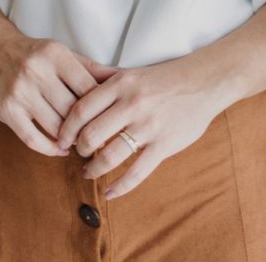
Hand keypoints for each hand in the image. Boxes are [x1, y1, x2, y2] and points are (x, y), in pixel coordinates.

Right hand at [0, 27, 120, 156]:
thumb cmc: (36, 54)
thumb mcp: (64, 53)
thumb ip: (91, 68)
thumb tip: (123, 77)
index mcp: (56, 55)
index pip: (86, 87)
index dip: (101, 107)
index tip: (111, 120)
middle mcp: (37, 72)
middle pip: (72, 110)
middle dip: (87, 128)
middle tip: (100, 139)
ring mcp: (20, 92)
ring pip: (54, 127)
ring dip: (70, 140)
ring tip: (81, 144)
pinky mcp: (6, 111)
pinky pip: (32, 138)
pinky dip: (49, 149)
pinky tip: (60, 150)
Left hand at [55, 54, 225, 198]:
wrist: (203, 81)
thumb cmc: (164, 78)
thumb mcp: (132, 72)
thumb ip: (105, 82)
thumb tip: (74, 88)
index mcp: (121, 84)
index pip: (81, 109)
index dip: (67, 128)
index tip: (61, 138)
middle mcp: (132, 104)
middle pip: (91, 134)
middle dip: (79, 150)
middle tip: (77, 154)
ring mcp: (149, 126)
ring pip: (110, 156)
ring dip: (94, 169)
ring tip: (89, 172)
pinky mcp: (164, 145)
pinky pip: (136, 173)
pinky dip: (119, 187)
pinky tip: (109, 192)